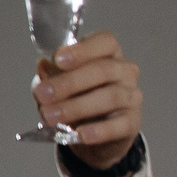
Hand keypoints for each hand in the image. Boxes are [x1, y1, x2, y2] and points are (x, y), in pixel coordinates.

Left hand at [36, 32, 142, 168]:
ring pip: (110, 97)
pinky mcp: (132, 123)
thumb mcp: (57, 82)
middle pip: (104, 70)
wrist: (91, 132)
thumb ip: (50, 74)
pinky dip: (99, 130)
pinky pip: (119, 125)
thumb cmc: (75, 97)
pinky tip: (81, 134)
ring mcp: (132, 97)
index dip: (83, 50)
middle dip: (70, 82)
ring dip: (77, 107)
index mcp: (107, 54)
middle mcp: (125, 71)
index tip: (58, 60)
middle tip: (44, 94)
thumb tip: (44, 66)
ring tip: (50, 116)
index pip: (105, 42)